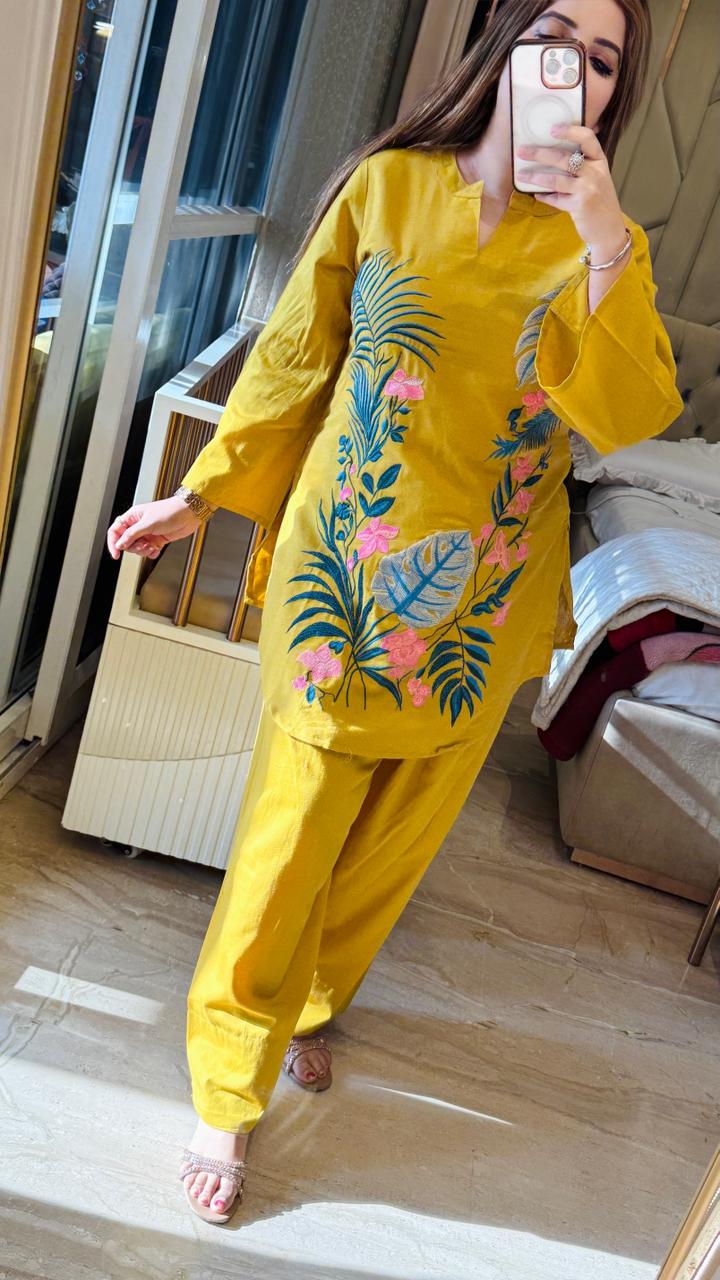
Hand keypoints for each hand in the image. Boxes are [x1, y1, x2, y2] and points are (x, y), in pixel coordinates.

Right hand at [106, 496, 201, 560]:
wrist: (188, 514)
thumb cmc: (170, 511)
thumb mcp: (148, 523)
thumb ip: (132, 534)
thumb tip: (120, 544)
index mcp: (133, 517)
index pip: (116, 531)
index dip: (113, 542)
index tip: (116, 554)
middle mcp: (138, 525)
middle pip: (126, 542)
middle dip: (134, 547)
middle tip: (143, 546)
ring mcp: (147, 533)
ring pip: (137, 548)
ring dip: (143, 551)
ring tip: (152, 547)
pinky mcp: (156, 540)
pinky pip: (148, 551)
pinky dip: (151, 553)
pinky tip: (157, 549)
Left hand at [516, 122, 626, 255]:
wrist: (610, 230)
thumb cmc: (600, 202)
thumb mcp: (597, 179)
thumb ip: (582, 167)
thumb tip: (552, 156)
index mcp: (600, 161)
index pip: (587, 138)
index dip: (570, 131)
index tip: (552, 129)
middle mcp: (595, 173)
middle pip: (564, 158)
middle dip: (540, 153)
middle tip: (522, 151)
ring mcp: (588, 189)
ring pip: (556, 179)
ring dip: (536, 176)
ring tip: (521, 175)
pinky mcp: (579, 206)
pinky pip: (556, 198)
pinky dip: (544, 196)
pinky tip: (536, 194)